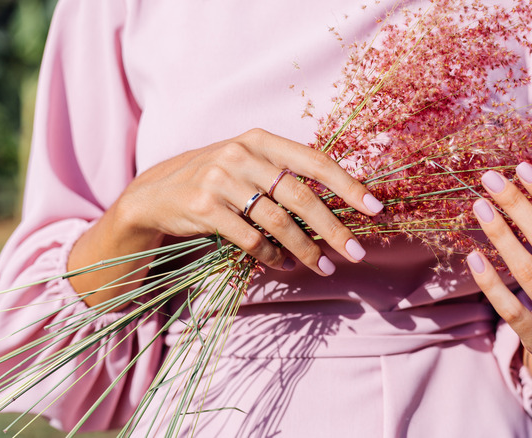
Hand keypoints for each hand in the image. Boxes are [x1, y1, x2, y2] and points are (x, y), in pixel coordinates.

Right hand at [69, 129, 382, 307]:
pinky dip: (271, 255)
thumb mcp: (248, 164)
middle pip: (300, 195)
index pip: (314, 161)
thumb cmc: (217, 180)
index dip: (348, 185)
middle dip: (332, 228)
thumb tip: (339, 203)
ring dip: (305, 249)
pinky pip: (249, 238)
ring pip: (277, 221)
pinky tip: (282, 265)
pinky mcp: (204, 206)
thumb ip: (284, 174)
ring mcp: (221, 179)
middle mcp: (242, 154)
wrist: (156, 192)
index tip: (375, 207)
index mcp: (261, 140)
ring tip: (324, 267)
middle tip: (355, 252)